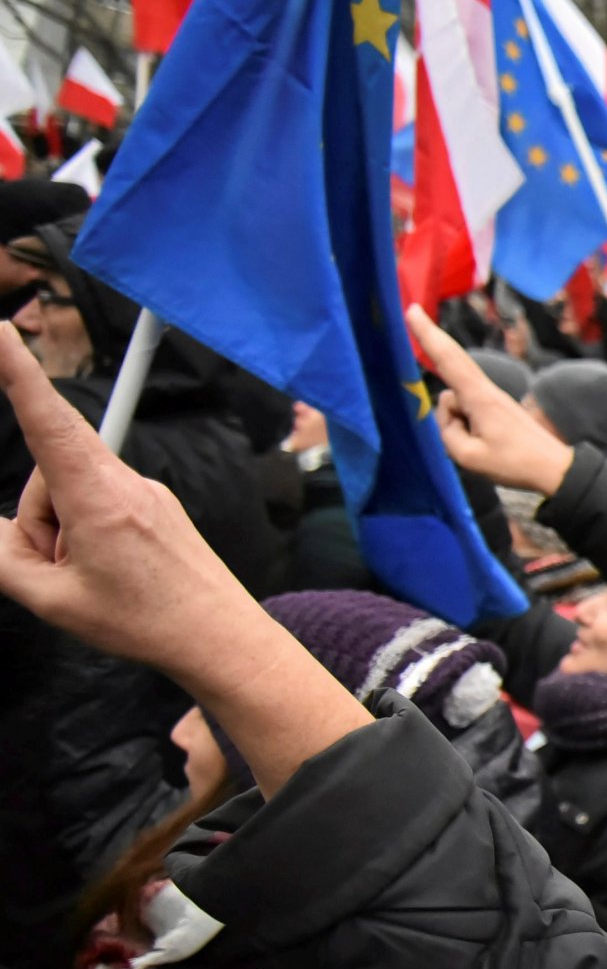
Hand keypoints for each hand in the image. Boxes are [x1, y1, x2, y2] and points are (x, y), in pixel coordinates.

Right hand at [0, 325, 364, 791]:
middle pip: (48, 477)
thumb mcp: (53, 601)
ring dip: (64, 537)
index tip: (2, 330)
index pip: (47, 421)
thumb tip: (1, 534)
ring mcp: (145, 491)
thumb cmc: (145, 622)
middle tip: (66, 575)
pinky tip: (115, 575)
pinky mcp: (155, 504)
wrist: (221, 637)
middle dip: (39, 523)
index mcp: (97, 497)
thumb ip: (6, 560)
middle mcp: (125, 482)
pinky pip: (100, 506)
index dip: (17, 373)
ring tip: (96, 579)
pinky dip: (89, 538)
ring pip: (71, 496)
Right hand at [407, 305, 577, 494]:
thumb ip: (447, 432)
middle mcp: (485, 390)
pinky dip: (463, 425)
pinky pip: (466, 408)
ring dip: (454, 422)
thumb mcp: (469, 457)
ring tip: (478, 446)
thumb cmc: (514, 464)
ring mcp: (491, 397)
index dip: (427, 335)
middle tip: (411, 313)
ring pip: (454, 400)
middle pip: (451, 363)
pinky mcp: (495, 407)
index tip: (412, 310)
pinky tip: (481, 444)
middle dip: (431, 341)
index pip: (448, 360)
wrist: (553, 468)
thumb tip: (449, 417)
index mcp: (480, 398)